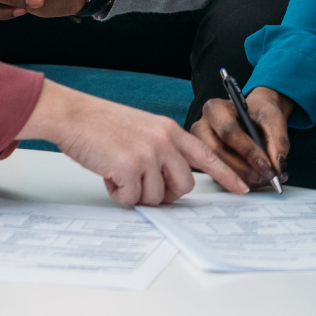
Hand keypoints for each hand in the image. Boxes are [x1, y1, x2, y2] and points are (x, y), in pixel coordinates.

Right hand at [20, 80, 249, 204]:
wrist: (73, 116)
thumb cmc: (101, 125)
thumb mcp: (142, 130)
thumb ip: (162, 151)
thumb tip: (168, 185)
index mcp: (169, 130)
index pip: (207, 154)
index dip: (226, 175)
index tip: (242, 189)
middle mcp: (164, 140)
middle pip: (184, 186)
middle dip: (164, 195)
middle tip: (142, 186)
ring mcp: (149, 153)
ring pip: (157, 197)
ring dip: (136, 194)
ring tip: (118, 173)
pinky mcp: (130, 166)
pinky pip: (133, 199)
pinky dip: (119, 194)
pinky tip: (108, 175)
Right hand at [192, 85, 292, 189]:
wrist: (253, 117)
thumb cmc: (258, 113)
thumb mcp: (273, 118)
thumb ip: (278, 139)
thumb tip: (277, 164)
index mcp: (216, 109)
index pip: (229, 132)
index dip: (248, 152)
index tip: (267, 166)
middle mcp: (202, 126)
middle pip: (218, 152)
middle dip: (245, 169)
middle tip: (267, 177)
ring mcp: (200, 146)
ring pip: (217, 167)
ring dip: (242, 179)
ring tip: (264, 179)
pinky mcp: (204, 161)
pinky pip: (217, 176)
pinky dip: (238, 182)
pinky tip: (254, 180)